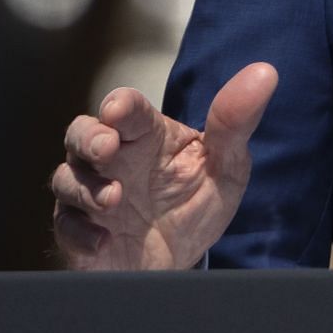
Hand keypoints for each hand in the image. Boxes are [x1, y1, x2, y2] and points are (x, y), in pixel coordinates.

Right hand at [51, 62, 277, 269]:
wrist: (184, 259)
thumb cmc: (197, 201)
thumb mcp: (226, 164)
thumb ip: (236, 122)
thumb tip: (266, 73)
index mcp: (146, 135)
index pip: (127, 108)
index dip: (120, 105)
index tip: (119, 111)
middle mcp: (113, 160)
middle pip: (80, 134)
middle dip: (88, 138)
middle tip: (106, 148)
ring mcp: (92, 196)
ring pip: (67, 178)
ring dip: (86, 187)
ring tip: (115, 199)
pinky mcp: (81, 233)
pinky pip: (66, 228)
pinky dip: (80, 233)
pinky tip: (102, 239)